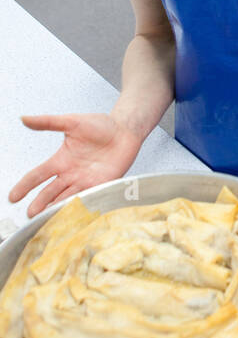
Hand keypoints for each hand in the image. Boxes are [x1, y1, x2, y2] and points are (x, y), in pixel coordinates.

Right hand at [9, 113, 142, 217]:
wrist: (125, 129)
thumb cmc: (100, 125)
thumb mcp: (71, 122)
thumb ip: (48, 122)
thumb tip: (24, 118)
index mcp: (61, 160)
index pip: (38, 175)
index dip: (25, 186)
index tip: (12, 197)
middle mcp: (71, 174)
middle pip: (50, 192)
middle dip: (40, 203)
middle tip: (30, 214)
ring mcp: (86, 181)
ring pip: (67, 198)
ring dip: (57, 208)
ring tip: (47, 219)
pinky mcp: (102, 185)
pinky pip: (88, 198)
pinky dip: (80, 207)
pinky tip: (72, 216)